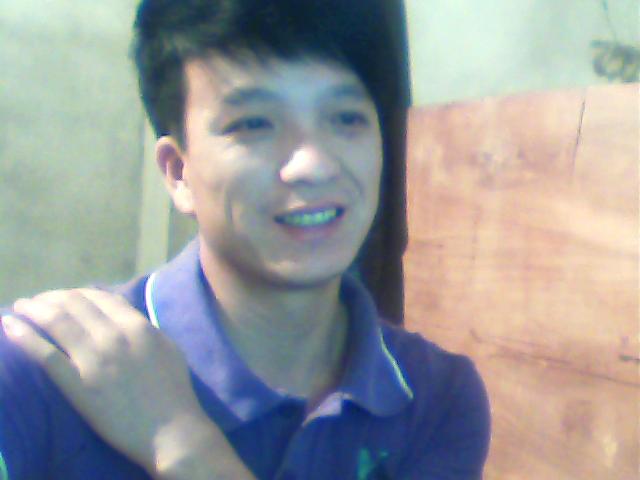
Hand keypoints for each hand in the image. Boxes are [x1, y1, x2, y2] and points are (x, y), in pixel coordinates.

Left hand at [3, 289, 253, 478]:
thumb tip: (125, 318)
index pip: (100, 297)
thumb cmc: (174, 391)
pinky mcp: (77, 384)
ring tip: (21, 307)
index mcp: (137, 326)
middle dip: (51, 297)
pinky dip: (24, 336)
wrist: (170, 429)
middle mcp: (114, 335)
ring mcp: (94, 358)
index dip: (77, 293)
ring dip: (34, 308)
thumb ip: (146, 329)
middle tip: (37, 302)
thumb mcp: (168, 348)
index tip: (64, 297)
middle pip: (75, 304)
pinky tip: (11, 325)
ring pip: (57, 321)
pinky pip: (45, 354)